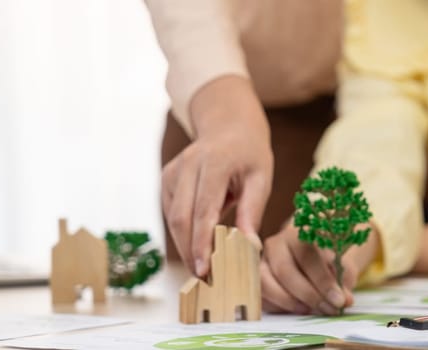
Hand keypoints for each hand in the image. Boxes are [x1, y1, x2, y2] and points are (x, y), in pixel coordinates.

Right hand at [161, 75, 271, 276]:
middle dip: (191, 251)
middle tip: (205, 279)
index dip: (202, 242)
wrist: (228, 126)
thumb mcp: (261, 178)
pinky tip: (197, 246)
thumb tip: (248, 246)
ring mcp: (172, 173)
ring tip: (203, 268)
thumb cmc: (249, 154)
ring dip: (185, 246)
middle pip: (181, 218)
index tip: (205, 270)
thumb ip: (252, 211)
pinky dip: (183, 233)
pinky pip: (171, 213)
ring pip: (172, 219)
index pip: (203, 210)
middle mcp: (187, 166)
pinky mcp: (166, 180)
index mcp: (215, 163)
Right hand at [261, 222, 380, 314]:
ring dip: (290, 302)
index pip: (307, 256)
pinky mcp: (256, 280)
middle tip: (328, 309)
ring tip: (311, 310)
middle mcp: (275, 244)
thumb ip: (343, 279)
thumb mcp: (341, 262)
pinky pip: (262, 297)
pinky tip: (298, 309)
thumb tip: (345, 300)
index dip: (323, 280)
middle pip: (285, 271)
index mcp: (298, 232)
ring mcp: (262, 262)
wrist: (313, 253)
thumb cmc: (328, 256)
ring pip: (266, 284)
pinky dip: (279, 307)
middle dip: (308, 294)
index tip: (339, 300)